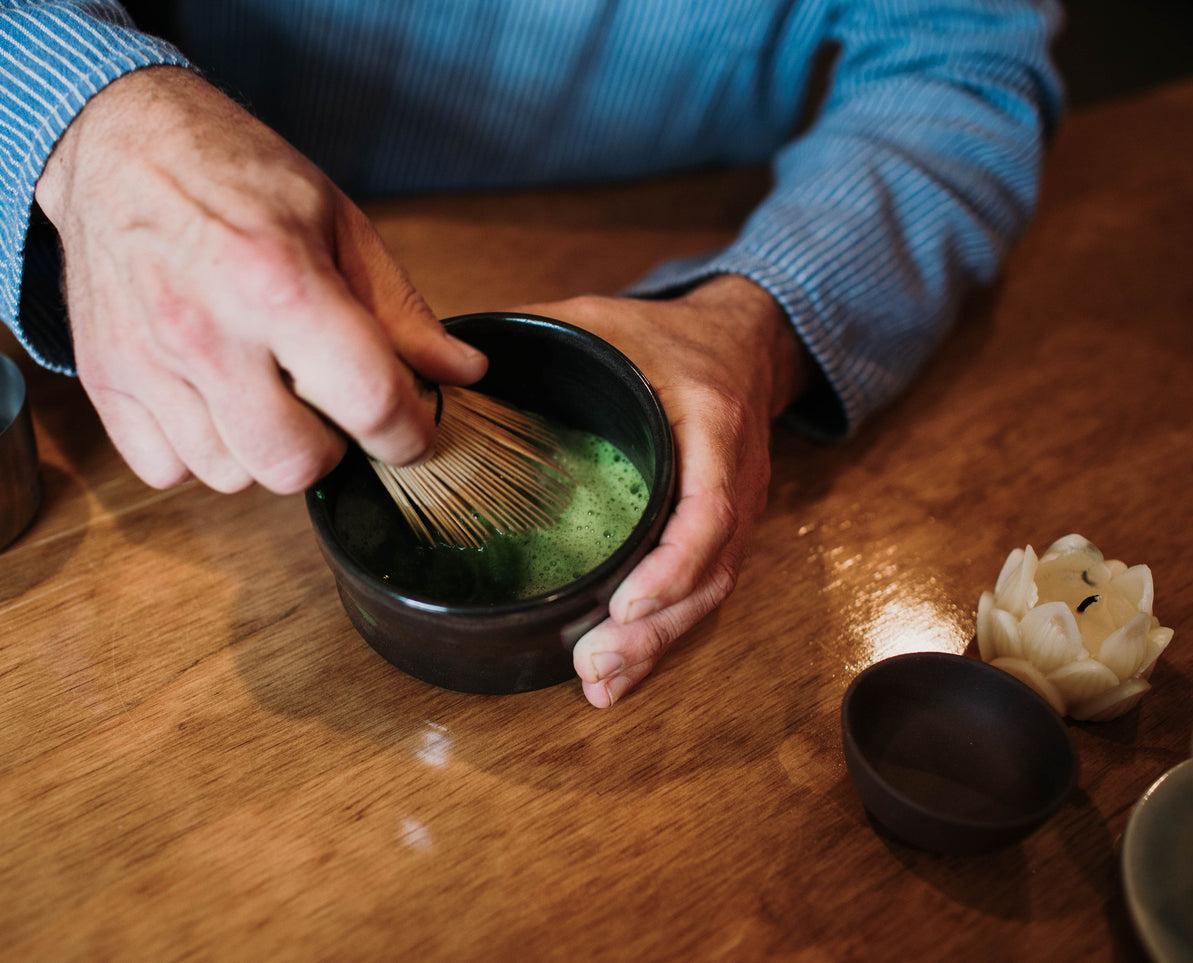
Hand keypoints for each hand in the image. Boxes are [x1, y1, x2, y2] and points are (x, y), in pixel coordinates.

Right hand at [34, 67, 486, 492]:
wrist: (119, 143)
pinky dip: (197, 451)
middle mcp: (207, 332)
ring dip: (262, 449)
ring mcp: (147, 362)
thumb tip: (462, 373)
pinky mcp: (104, 380)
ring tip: (263, 391)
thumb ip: (399, 311)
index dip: (409, 432)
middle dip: (331, 448)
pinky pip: (166, 470)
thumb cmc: (235, 175)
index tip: (412, 429)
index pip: (370, 404)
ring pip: (231, 476)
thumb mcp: (338, 223)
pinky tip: (211, 399)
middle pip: (295, 465)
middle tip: (329, 407)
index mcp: (280, 282)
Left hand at [517, 277, 809, 706]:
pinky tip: (616, 673)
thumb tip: (449, 359)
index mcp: (712, 424)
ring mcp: (735, 514)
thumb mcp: (605, 322)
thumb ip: (540, 334)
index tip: (626, 603)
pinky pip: (698, 594)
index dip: (672, 564)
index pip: (709, 508)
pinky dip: (659, 637)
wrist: (743, 343)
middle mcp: (734, 480)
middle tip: (595, 664)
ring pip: (707, 595)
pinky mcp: (720, 537)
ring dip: (655, 646)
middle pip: (709, 572)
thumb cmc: (668, 338)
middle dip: (654, 629)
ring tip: (599, 681)